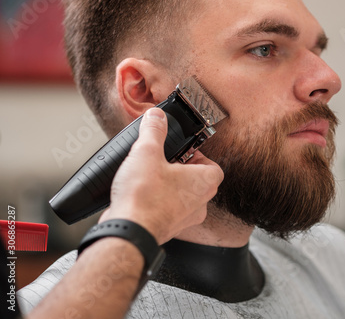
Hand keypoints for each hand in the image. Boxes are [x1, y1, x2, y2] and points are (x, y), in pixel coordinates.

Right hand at [99, 108, 223, 243]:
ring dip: (171, 186)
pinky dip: (159, 202)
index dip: (198, 156)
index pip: (214, 166)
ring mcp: (185, 219)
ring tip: (151, 177)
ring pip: (185, 198)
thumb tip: (157, 117)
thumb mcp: (147, 152)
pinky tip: (142, 194)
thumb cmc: (144, 198)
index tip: (182, 150)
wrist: (129, 230)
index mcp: (204, 183)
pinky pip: (169, 210)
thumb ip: (154, 131)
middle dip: (182, 170)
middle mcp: (200, 204)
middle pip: (199, 181)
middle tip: (165, 161)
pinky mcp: (169, 228)